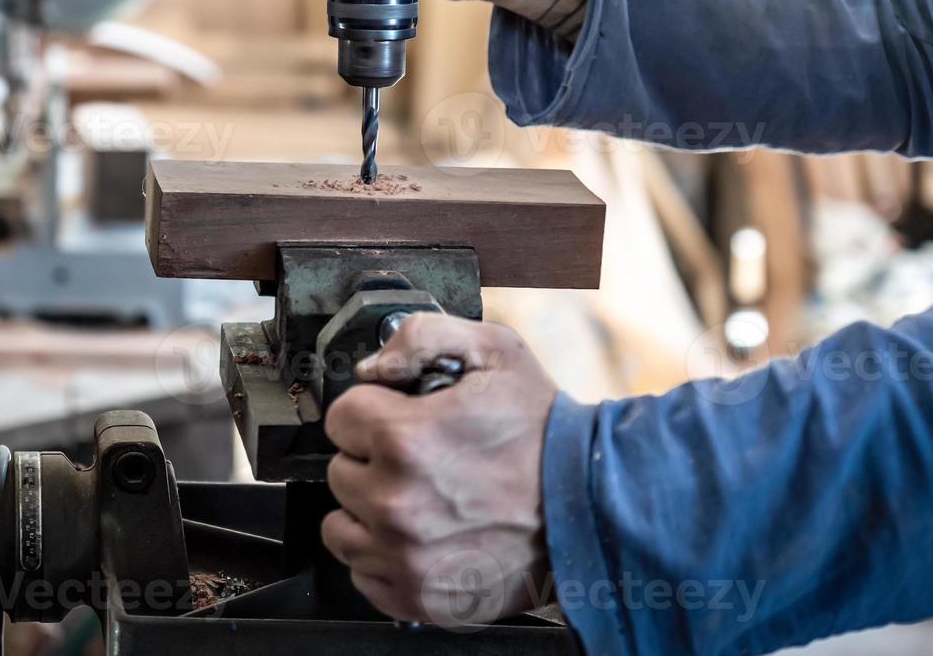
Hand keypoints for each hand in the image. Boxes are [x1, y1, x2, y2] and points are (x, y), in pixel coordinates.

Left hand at [320, 314, 556, 627]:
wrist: (591, 506)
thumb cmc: (544, 433)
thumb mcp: (495, 352)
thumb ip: (421, 336)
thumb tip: (372, 364)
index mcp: (405, 440)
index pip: (341, 417)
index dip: (373, 411)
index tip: (400, 418)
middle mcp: (396, 502)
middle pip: (340, 471)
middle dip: (372, 459)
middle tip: (420, 458)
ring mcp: (404, 555)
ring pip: (341, 525)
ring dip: (368, 510)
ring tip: (416, 497)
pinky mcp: (416, 595)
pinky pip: (362, 572)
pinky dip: (382, 555)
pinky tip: (419, 535)